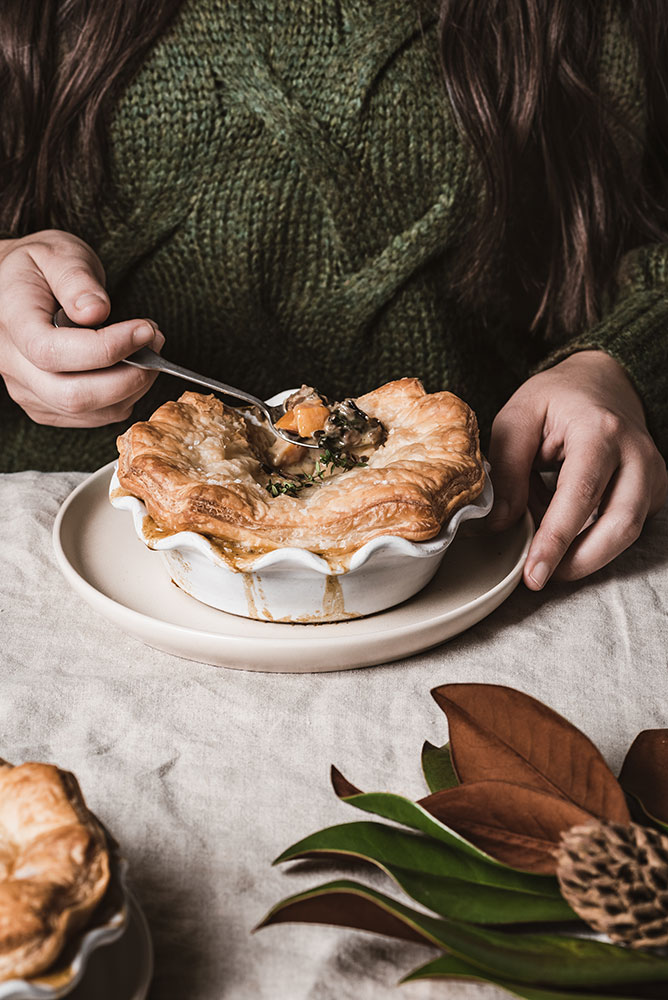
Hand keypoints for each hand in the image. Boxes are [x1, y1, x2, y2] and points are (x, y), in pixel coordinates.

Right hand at [0, 229, 163, 425]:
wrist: (18, 286)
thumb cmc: (40, 267)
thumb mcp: (58, 254)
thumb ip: (76, 280)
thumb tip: (96, 312)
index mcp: (12, 323)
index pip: (52, 352)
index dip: (105, 349)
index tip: (143, 330)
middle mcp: (13, 365)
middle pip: (72, 395)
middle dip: (127, 377)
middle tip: (155, 343)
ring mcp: (29, 391)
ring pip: (87, 412)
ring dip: (132, 388)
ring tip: (150, 350)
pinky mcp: (48, 406)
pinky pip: (93, 417)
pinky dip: (123, 398)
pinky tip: (134, 368)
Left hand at [488, 350, 667, 587]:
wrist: (602, 382)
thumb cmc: (556, 398)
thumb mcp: (517, 417)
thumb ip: (507, 469)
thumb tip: (501, 523)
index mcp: (600, 430)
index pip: (581, 495)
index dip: (556, 540)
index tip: (534, 573)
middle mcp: (637, 453)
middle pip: (619, 525)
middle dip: (578, 561)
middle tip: (538, 576)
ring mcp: (652, 474)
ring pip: (627, 534)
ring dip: (584, 553)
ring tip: (545, 549)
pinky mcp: (654, 491)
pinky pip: (626, 528)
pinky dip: (593, 539)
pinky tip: (565, 530)